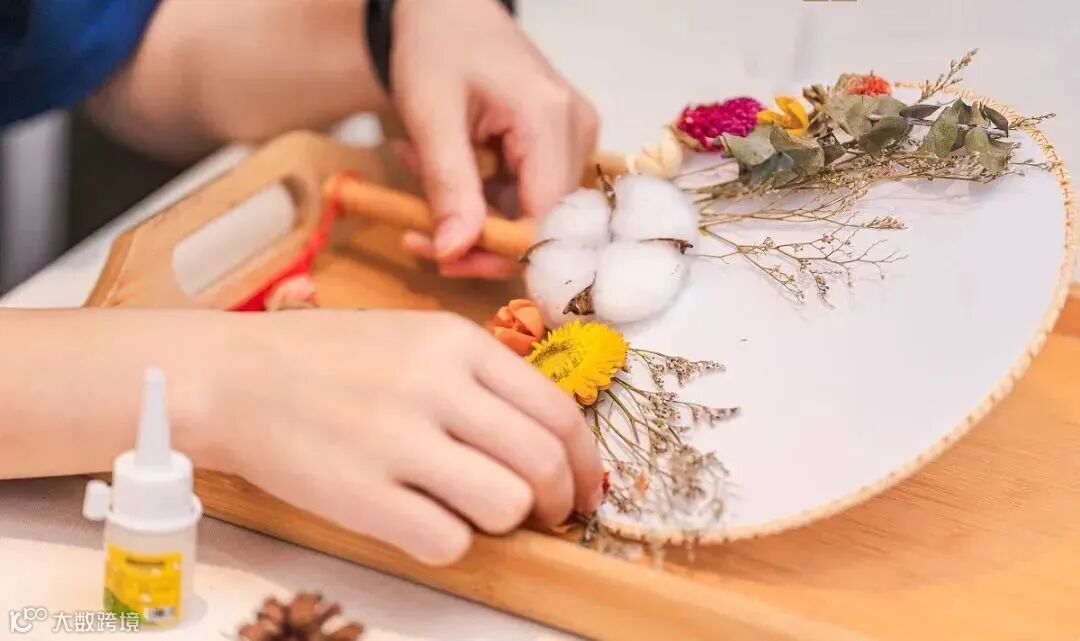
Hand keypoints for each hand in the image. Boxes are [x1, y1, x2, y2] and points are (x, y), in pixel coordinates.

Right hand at [203, 310, 603, 564]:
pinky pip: (446, 541)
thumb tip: (545, 441)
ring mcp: (396, 440)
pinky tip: (423, 525)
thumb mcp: (413, 338)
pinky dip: (448, 544)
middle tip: (547, 516)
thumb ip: (479, 378)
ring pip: (506, 503)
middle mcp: (434, 385)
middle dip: (559, 502)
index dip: (586, 462)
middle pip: (543, 461)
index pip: (557, 411)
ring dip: (504, 521)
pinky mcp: (359, 494)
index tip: (585, 488)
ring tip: (475, 514)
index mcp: (455, 342)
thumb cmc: (325, 360)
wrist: (231, 377)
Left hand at [390, 0, 599, 278]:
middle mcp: (578, 132)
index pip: (544, 221)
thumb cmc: (436, 47)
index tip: (441, 256)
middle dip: (473, 232)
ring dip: (470, 211)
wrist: (448, 8)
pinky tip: (444, 163)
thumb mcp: (430, 116)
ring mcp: (575, 138)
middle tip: (413, 221)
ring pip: (528, 213)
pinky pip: (525, 194)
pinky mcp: (561, 144)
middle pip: (540, 222)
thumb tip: (453, 254)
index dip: (496, 253)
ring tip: (420, 170)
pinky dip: (479, 194)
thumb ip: (447, 187)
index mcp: (552, 121)